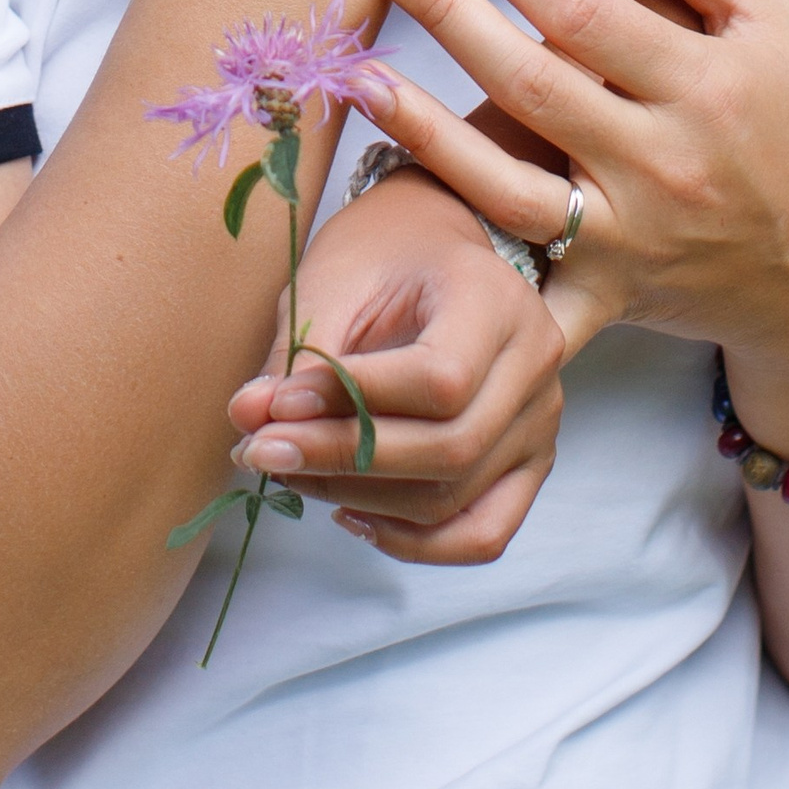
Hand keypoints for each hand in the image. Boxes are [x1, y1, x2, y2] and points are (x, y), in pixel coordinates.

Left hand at [220, 171, 565, 563]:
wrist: (430, 248)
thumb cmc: (381, 254)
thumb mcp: (334, 280)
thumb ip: (297, 354)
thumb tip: (248, 419)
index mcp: (497, 299)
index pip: (440, 380)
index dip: (354, 403)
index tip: (276, 403)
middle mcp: (535, 364)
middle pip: (451, 449)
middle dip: (344, 459)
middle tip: (263, 451)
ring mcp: (540, 421)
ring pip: (455, 498)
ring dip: (361, 498)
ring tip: (291, 470)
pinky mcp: (527, 464)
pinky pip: (480, 533)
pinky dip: (412, 540)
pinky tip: (348, 508)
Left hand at [358, 0, 788, 464]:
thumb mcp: (773, 22)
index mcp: (707, 85)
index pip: (589, 14)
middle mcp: (665, 166)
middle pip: (535, 85)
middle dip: (450, 14)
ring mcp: (630, 241)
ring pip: (510, 190)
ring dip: (429, 134)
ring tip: (363, 75)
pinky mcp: (606, 299)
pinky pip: (523, 292)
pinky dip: (462, 275)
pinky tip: (399, 218)